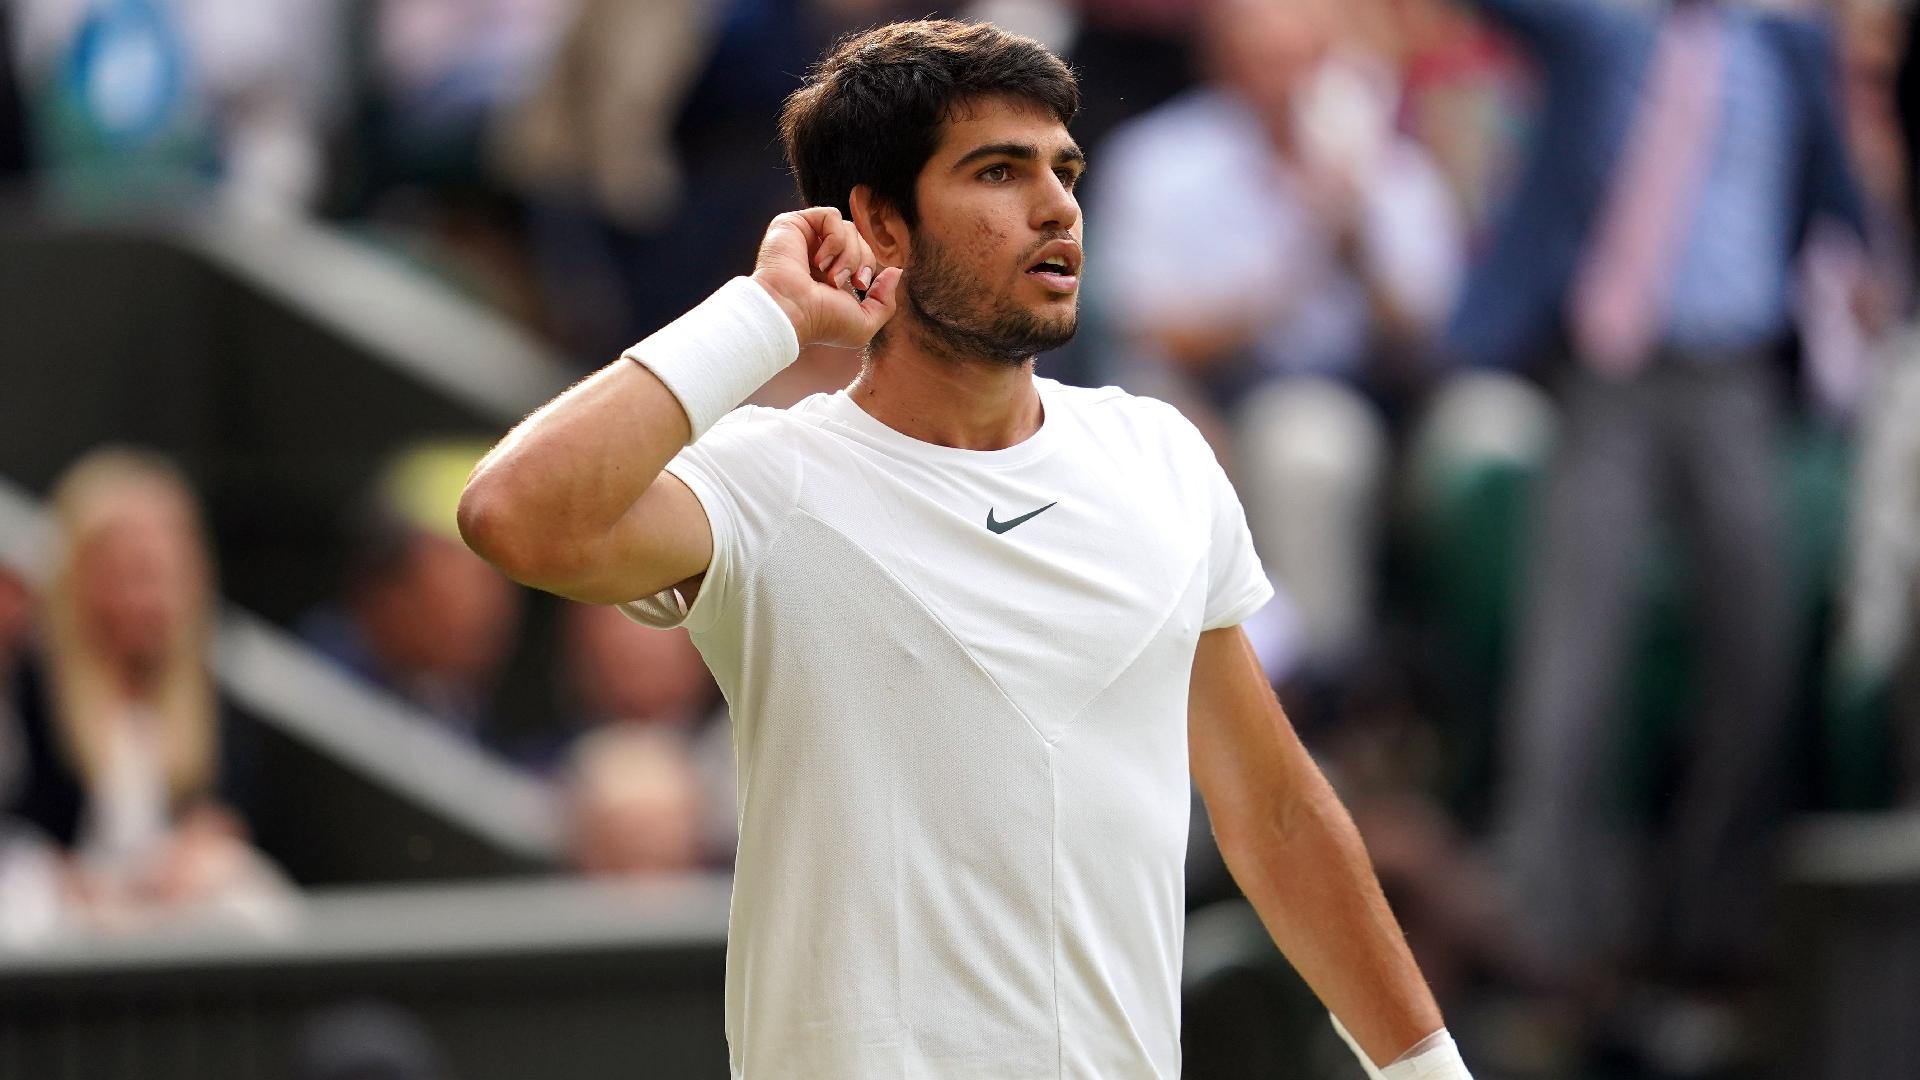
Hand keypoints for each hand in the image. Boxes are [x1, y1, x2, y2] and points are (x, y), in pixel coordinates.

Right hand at [751, 207, 903, 348]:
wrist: (790, 313)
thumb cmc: (821, 323)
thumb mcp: (864, 324)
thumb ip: (885, 301)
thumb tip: (895, 271)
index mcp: (830, 273)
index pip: (863, 253)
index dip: (868, 264)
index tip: (860, 284)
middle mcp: (817, 254)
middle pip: (858, 238)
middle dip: (860, 260)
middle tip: (842, 282)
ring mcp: (805, 238)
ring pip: (848, 227)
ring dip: (847, 255)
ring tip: (829, 276)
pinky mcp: (793, 224)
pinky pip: (831, 216)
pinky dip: (834, 239)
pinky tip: (819, 260)